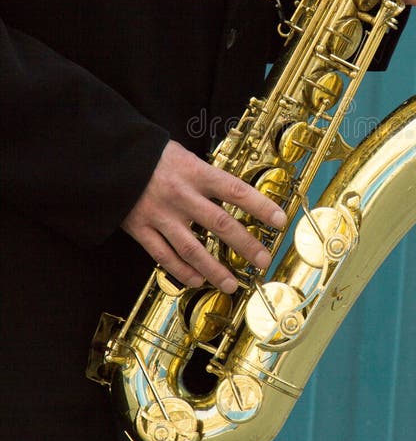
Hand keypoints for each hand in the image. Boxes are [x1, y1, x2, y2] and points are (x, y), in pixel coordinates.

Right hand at [121, 140, 286, 291]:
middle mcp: (181, 195)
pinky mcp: (140, 229)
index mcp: (195, 173)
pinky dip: (181, 272)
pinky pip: (163, 256)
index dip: (261, 206)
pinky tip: (196, 281)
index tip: (281, 220)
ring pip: (192, 249)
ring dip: (214, 269)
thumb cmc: (153, 156)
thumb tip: (235, 195)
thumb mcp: (185, 156)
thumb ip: (207, 177)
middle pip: (220, 224)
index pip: (236, 190)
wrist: (109, 158)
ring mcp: (160, 215)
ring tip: (231, 284)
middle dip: (246, 245)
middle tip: (264, 261)